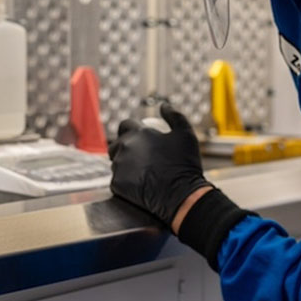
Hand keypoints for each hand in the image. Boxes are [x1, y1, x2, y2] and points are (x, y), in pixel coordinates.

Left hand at [108, 103, 211, 225]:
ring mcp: (119, 167)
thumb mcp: (185, 134)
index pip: (125, 125)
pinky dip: (125, 181)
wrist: (181, 195)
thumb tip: (164, 105)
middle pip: (116, 144)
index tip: (140, 138)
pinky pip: (117, 180)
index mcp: (138, 133)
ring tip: (141, 172)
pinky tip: (139, 184)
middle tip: (141, 158)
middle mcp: (124, 147)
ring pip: (116, 162)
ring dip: (124, 164)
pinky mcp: (116, 184)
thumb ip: (174, 115)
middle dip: (125, 147)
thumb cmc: (184, 164)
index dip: (132, 130)